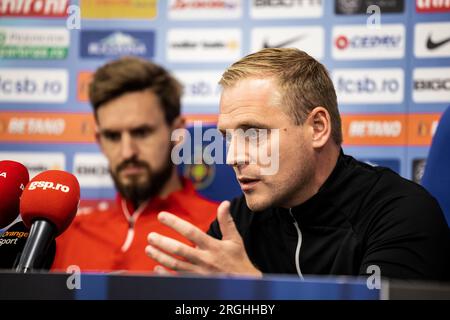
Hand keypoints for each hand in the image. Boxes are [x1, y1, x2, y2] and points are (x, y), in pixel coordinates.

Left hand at [145, 201, 261, 276]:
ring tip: (149, 249)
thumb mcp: (235, 240)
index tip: (162, 215)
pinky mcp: (196, 283)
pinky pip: (177, 279)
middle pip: (179, 251)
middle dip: (163, 243)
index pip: (191, 232)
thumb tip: (225, 203)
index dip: (175, 223)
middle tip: (150, 236)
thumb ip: (227, 222)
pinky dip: (165, 274)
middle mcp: (205, 260)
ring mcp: (199, 273)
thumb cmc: (239, 259)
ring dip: (160, 257)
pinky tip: (156, 268)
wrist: (244, 284)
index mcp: (213, 247)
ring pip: (175, 265)